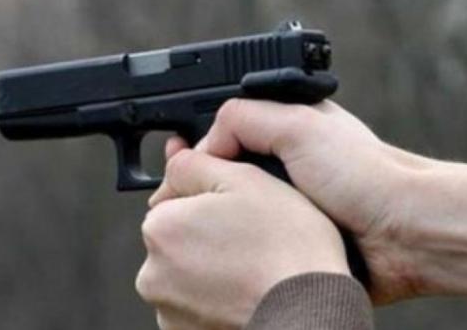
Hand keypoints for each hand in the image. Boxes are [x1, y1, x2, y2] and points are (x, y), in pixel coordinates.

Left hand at [136, 147, 349, 329]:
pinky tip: (249, 287)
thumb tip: (174, 156)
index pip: (174, 197)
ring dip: (214, 265)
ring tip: (255, 264)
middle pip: (181, 236)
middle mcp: (153, 273)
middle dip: (209, 231)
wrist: (312, 309)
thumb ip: (198, 161)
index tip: (240, 208)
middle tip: (253, 235)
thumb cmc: (287, 248)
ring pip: (190, 271)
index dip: (210, 196)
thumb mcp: (246, 179)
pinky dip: (219, 295)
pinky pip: (200, 302)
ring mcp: (169, 309)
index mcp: (161, 228)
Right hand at [151, 100, 466, 302]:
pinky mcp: (297, 239)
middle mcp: (288, 165)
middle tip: (183, 202)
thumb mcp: (297, 126)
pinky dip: (244, 245)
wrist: (403, 233)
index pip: (227, 130)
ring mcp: (292, 204)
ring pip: (238, 211)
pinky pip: (258, 241)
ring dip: (224, 220)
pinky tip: (232, 249)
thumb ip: (242, 119)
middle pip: (228, 173)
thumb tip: (203, 148)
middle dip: (207, 187)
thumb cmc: (364, 173)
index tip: (177, 168)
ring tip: (207, 226)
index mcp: (288, 129)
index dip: (200, 148)